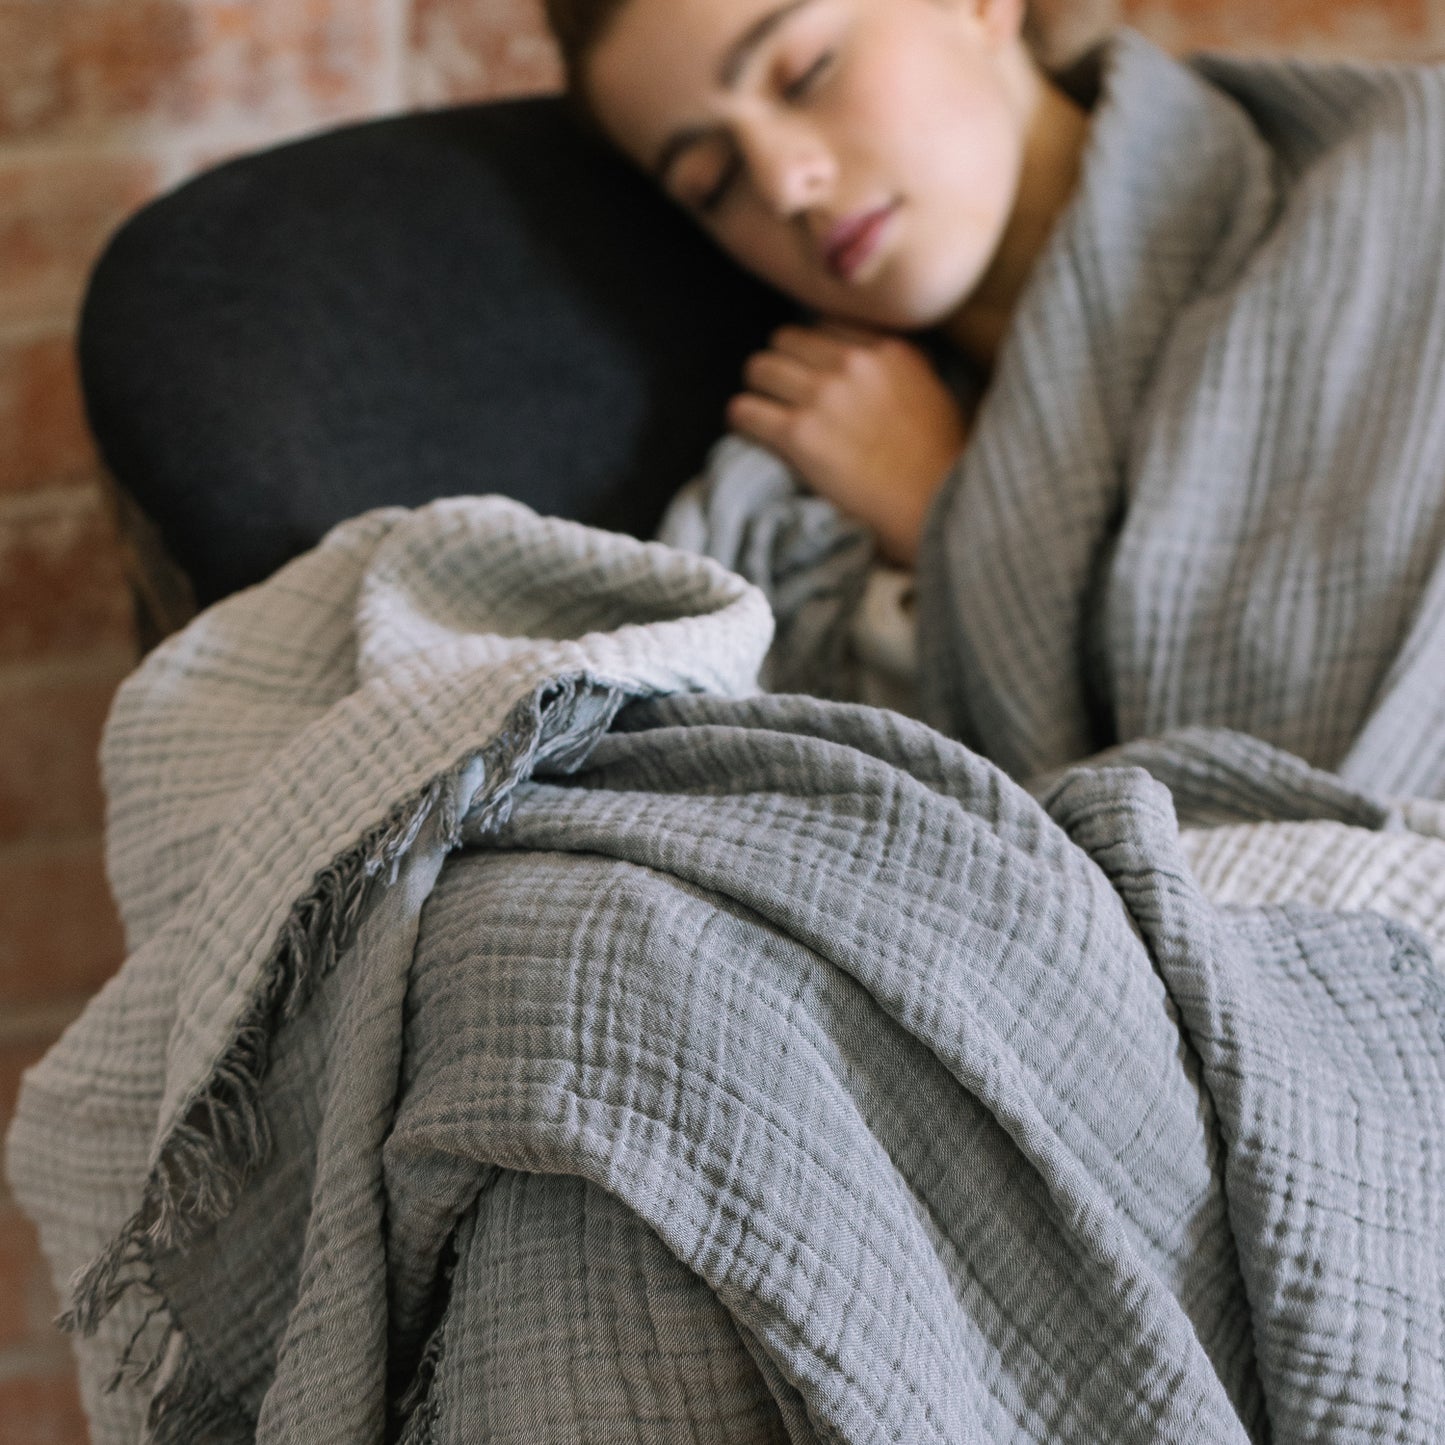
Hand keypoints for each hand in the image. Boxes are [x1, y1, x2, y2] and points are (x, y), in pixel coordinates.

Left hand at [726, 320, 970, 565]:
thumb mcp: (933, 393)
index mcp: (888, 350)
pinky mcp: (799, 434)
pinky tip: (752, 435)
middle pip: (785, 341)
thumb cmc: (943, 464)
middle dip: (780, 368)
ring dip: (758, 392)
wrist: (936, 508)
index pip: (824, 328)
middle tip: (781, 398)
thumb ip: (900, 370)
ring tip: (764, 415)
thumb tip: (873, 370)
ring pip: (758, 369)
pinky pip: (745, 410)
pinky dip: (743, 422)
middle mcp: (853, 363)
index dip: (812, 355)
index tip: (812, 378)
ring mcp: (824, 395)